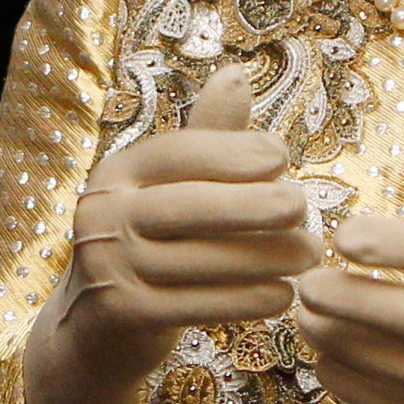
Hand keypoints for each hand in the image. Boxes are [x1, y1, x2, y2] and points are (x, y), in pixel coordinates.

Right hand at [24, 65, 320, 403]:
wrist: (94, 332)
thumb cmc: (151, 243)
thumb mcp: (169, 187)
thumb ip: (208, 137)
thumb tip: (239, 72)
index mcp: (118, 171)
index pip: (178, 152)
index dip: (231, 151)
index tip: (282, 156)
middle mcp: (104, 214)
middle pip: (188, 205)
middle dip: (253, 206)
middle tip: (304, 207)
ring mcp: (107, 267)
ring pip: (198, 260)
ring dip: (263, 259)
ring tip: (309, 256)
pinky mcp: (121, 316)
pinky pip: (195, 305)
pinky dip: (245, 301)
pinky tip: (284, 296)